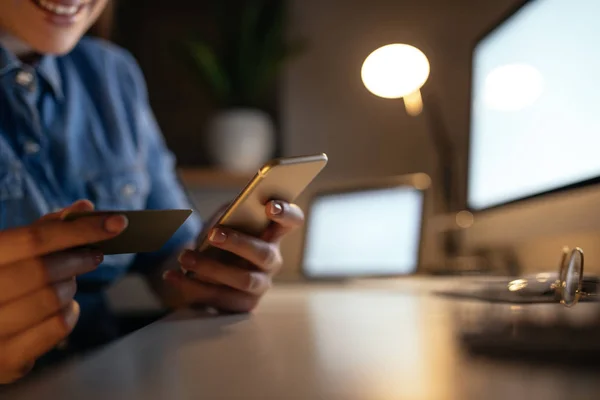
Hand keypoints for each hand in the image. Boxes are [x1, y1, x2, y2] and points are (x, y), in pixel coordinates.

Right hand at [0, 200, 127, 383]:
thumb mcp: (11, 250)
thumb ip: (46, 228)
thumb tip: (86, 208)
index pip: (34, 239)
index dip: (80, 229)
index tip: (118, 223)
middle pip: (46, 271)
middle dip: (79, 259)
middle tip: (94, 254)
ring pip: (54, 299)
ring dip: (71, 286)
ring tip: (66, 281)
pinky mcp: (8, 360)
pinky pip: (59, 327)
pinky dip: (71, 311)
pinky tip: (63, 306)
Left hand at [163, 200, 303, 312]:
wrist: (199, 270)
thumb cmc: (217, 239)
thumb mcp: (222, 220)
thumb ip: (229, 213)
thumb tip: (229, 214)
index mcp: (272, 233)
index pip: (292, 220)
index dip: (286, 213)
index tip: (270, 206)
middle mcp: (271, 260)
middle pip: (264, 254)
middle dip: (239, 244)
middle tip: (213, 235)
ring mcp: (260, 285)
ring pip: (243, 280)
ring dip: (211, 268)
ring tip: (185, 257)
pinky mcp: (243, 306)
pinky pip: (220, 298)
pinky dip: (192, 286)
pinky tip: (172, 275)